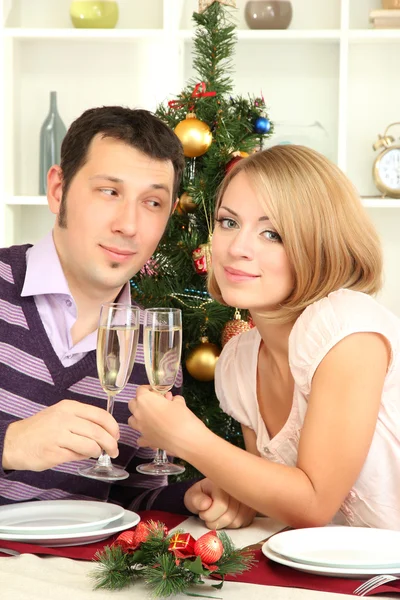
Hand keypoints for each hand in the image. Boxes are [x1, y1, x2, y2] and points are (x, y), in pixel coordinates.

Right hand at [2, 400, 119, 470]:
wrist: (14, 442)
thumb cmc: (40, 429)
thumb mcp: (60, 415)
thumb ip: (82, 421)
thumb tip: (105, 433)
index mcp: (69, 407)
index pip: (100, 415)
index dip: (113, 427)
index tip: (117, 435)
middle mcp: (65, 419)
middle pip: (99, 432)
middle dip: (111, 443)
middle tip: (114, 450)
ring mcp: (59, 435)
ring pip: (91, 445)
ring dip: (98, 451)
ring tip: (96, 453)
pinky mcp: (54, 452)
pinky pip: (78, 456)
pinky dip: (84, 457)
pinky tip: (80, 455)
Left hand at [128, 386, 205, 457]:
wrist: (185, 437)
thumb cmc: (181, 416)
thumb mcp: (179, 402)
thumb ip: (172, 399)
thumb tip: (171, 399)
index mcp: (145, 400)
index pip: (140, 389)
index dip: (148, 389)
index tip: (157, 392)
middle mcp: (138, 413)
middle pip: (132, 403)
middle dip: (141, 402)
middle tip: (153, 403)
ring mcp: (140, 427)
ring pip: (132, 420)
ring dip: (138, 418)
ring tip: (149, 418)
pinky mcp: (145, 440)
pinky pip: (139, 437)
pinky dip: (144, 436)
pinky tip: (152, 435)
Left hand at [184, 478, 256, 529]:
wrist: (213, 492)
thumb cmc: (202, 494)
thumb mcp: (192, 495)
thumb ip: (196, 500)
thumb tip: (206, 504)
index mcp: (223, 481)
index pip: (221, 505)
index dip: (208, 514)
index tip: (202, 512)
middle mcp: (239, 486)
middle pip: (230, 515)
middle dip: (215, 521)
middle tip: (208, 516)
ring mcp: (248, 496)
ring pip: (237, 521)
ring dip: (224, 524)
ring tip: (217, 515)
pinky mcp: (253, 507)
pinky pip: (244, 523)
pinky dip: (233, 524)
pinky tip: (226, 517)